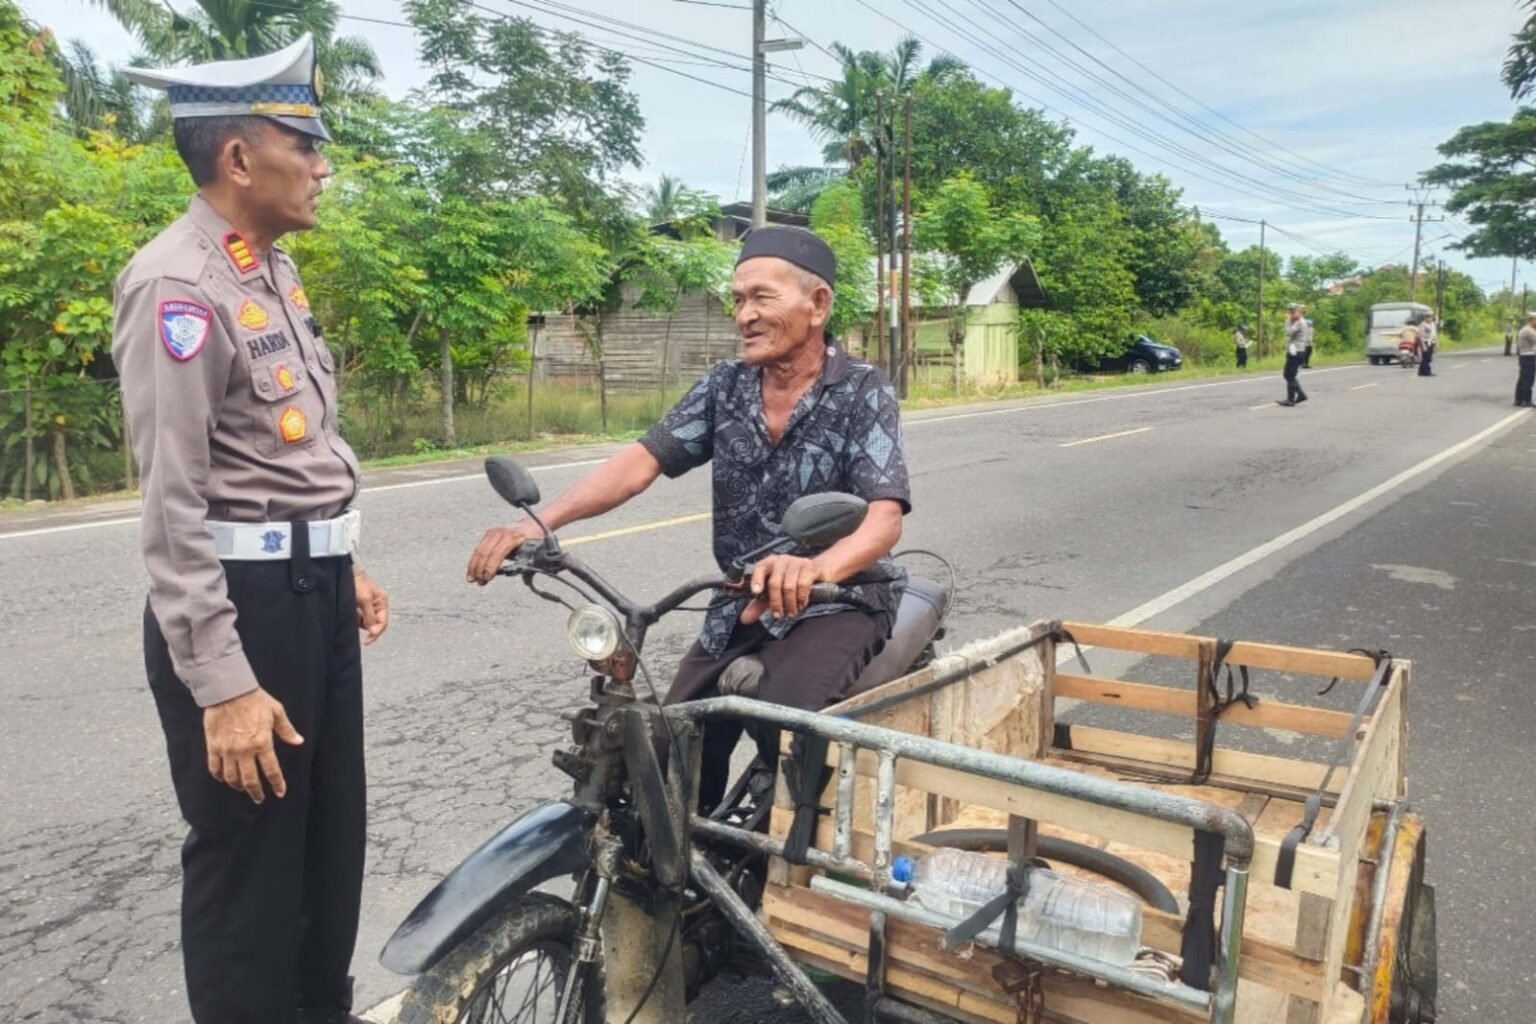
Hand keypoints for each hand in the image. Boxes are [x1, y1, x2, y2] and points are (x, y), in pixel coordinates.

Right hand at [203, 688, 303, 803]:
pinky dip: (219, 777)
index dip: (277, 784)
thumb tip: (299, 741)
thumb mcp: (276, 712)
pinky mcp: (213, 746)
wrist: (228, 690)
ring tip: (243, 789)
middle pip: (250, 780)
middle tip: (259, 798)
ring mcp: (227, 750)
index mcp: (263, 743)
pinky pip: (214, 768)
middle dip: (256, 792)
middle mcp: (244, 751)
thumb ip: (286, 730)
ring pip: (232, 778)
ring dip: (238, 786)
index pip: (272, 771)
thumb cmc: (255, 699)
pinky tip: (224, 779)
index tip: (280, 793)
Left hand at [355, 570, 389, 644]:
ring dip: (362, 625)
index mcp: (382, 602)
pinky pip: (361, 619)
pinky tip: (353, 616)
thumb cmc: (357, 583)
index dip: (376, 632)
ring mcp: (369, 606)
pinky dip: (357, 620)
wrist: (347, 574)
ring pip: (368, 623)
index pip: (383, 622)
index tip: (368, 640)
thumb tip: (373, 630)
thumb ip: (370, 616)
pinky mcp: (361, 607)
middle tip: (365, 640)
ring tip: (355, 619)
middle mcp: (378, 605)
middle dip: (370, 630)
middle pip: (377, 624)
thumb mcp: (364, 600)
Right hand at [467, 522, 538, 584]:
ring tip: (472, 580)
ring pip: (479, 550)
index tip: (486, 578)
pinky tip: (471, 571)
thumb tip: (521, 575)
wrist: (531, 525)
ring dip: (474, 566)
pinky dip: (474, 561)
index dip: (490, 567)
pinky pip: (479, 548)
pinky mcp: (489, 534)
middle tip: (479, 582)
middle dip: (480, 569)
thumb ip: (525, 562)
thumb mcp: (533, 550)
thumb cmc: (534, 541)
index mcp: (512, 537)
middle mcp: (500, 532)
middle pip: (485, 552)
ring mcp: (493, 532)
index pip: (497, 554)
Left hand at [740, 554, 824, 624]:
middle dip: (776, 602)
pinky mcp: (810, 567)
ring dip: (789, 603)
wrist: (817, 572)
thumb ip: (758, 605)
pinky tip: (801, 604)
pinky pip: (803, 584)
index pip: (760, 568)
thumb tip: (745, 618)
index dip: (756, 580)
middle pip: (774, 582)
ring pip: (789, 586)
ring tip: (791, 612)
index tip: (755, 593)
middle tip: (778, 615)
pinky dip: (801, 597)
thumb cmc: (791, 582)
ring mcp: (797, 562)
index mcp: (769, 563)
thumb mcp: (773, 593)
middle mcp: (782, 560)